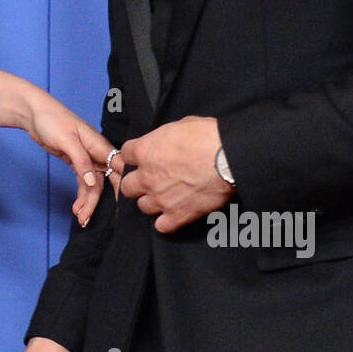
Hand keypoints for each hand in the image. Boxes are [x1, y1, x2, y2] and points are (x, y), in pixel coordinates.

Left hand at [23, 92, 113, 225]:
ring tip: (81, 219)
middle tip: (91, 218)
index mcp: (99, 145)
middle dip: (99, 200)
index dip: (124, 185)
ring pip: (93, 185)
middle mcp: (96, 153)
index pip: (119, 167)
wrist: (34, 113)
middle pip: (105, 181)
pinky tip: (77, 207)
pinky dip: (81, 195)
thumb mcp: (67, 140)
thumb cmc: (52, 120)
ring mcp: (86, 158)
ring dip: (88, 202)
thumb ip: (81, 161)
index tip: (124, 206)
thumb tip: (92, 181)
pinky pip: (83, 182)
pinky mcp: (76, 162)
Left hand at [119, 115, 232, 232]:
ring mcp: (160, 198)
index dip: (134, 156)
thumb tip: (165, 142)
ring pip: (142, 206)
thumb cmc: (206, 136)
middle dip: (137, 183)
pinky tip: (174, 214)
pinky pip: (161, 226)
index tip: (142, 157)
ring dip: (151, 201)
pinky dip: (166, 221)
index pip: (125, 155)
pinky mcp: (177, 215)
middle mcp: (147, 177)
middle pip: (127, 186)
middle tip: (151, 180)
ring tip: (164, 197)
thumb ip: (164, 137)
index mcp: (145, 151)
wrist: (228, 158)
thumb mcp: (179, 125)